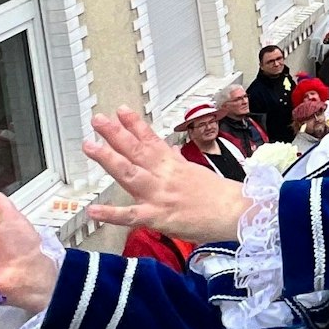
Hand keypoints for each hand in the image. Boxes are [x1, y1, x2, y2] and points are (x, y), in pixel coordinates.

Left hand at [83, 108, 250, 244]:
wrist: (237, 212)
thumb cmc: (220, 196)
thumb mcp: (197, 171)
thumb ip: (178, 161)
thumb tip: (168, 150)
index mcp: (173, 165)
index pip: (151, 140)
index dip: (134, 124)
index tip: (120, 111)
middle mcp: (164, 176)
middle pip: (136, 150)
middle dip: (115, 134)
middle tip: (99, 120)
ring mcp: (159, 195)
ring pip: (130, 173)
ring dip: (109, 159)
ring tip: (90, 147)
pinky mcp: (158, 217)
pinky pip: (131, 215)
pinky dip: (112, 214)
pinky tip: (94, 210)